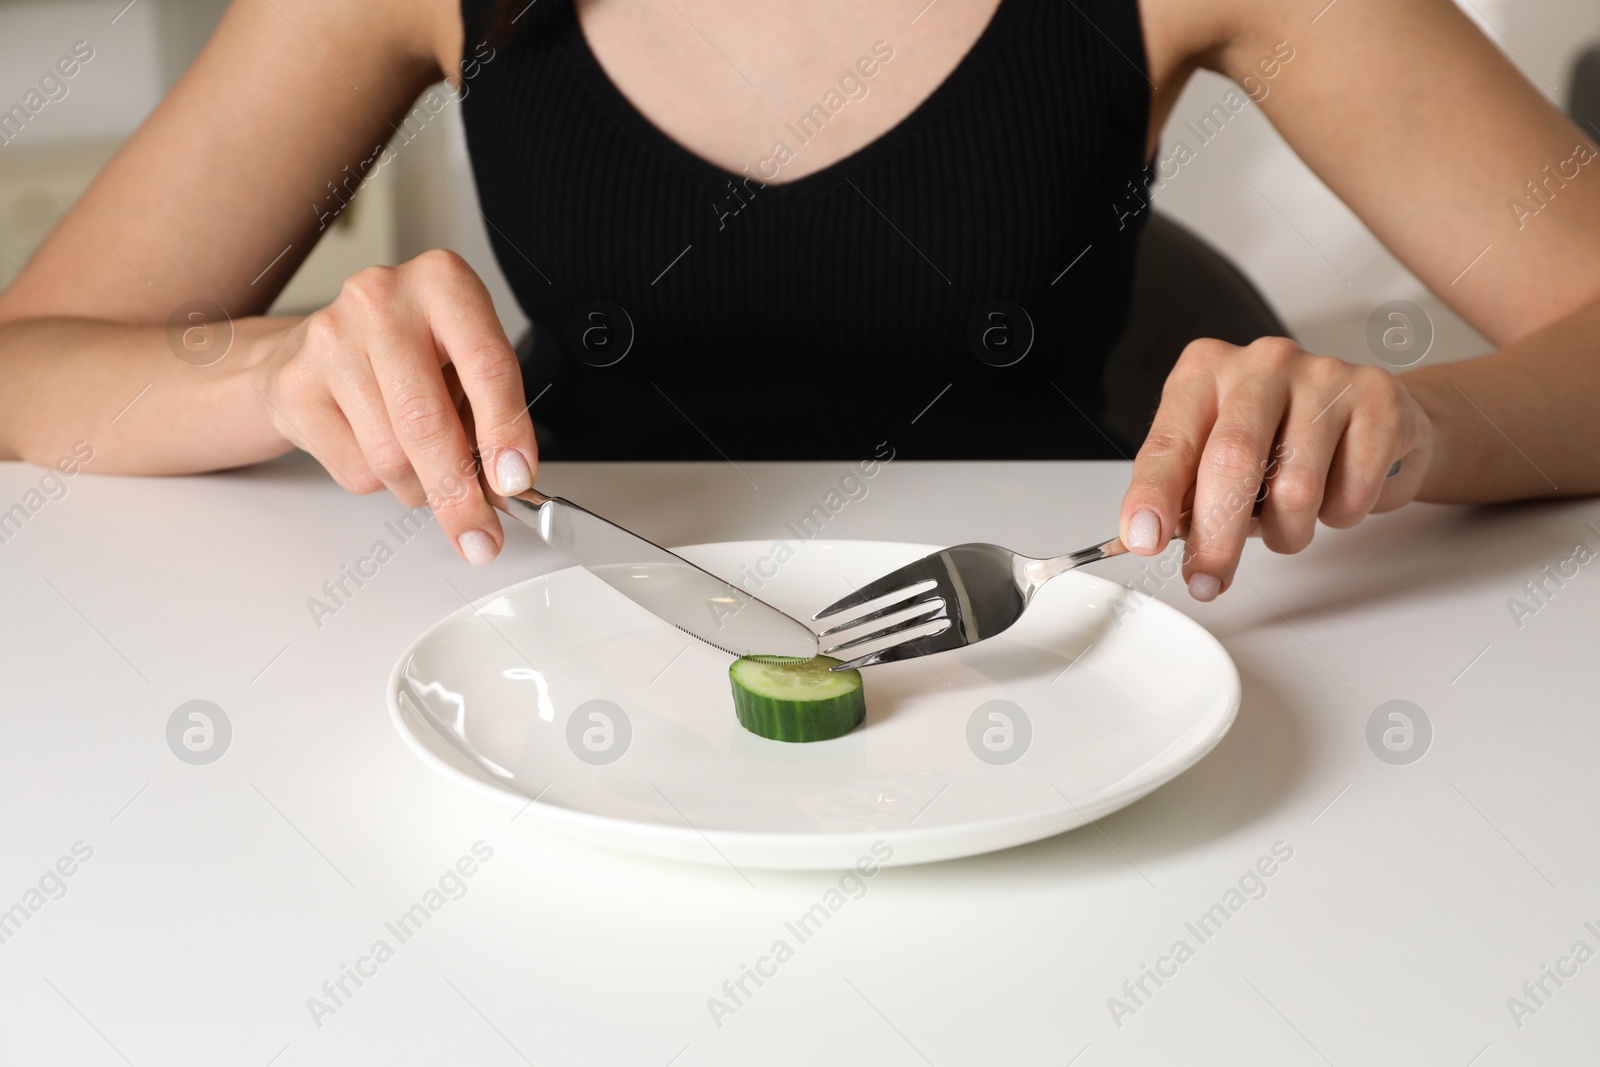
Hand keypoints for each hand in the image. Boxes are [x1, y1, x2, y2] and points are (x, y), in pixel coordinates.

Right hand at [252, 249, 536, 563]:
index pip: (486, 366)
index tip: (514, 480)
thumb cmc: (407, 358)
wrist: (310, 350)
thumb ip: (489, 417)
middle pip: (428, 420)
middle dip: (459, 492)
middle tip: (479, 535)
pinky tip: (374, 445)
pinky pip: (355, 470)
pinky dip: (379, 482)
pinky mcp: (294, 384)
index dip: (505, 432)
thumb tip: (504, 484)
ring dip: (419, 487)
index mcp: (443, 283)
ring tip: (420, 463)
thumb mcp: (462, 367)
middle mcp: (383, 299)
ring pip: (391, 457)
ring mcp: (330, 339)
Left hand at [1117, 337, 1433, 599]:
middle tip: (1208, 580)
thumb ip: (1183, 489)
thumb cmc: (1280, 436)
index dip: (1153, 495)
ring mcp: (1324, 375)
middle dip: (1217, 537)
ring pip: (1296, 489)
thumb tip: (1150, 536)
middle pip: (1233, 461)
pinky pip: (1351, 493)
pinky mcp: (1377, 400)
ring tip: (1287, 521)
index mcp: (1206, 371)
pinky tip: (1336, 490)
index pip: (1170, 441)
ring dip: (1286, 532)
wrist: (1369, 414)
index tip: (1143, 538)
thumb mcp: (1216, 454)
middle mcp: (1262, 363)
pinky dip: (1339, 516)